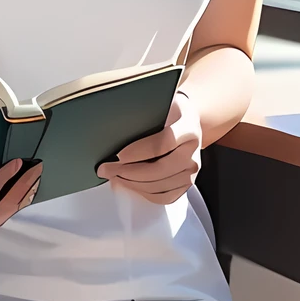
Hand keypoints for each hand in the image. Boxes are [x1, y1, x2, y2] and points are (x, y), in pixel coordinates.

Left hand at [95, 90, 201, 204]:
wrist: (189, 122)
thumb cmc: (171, 112)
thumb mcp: (161, 104)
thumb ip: (145, 113)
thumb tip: (114, 121)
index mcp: (189, 129)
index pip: (163, 144)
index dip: (139, 151)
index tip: (118, 155)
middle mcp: (193, 153)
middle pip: (160, 169)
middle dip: (128, 171)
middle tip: (107, 169)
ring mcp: (191, 172)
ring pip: (159, 185)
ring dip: (132, 183)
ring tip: (114, 175)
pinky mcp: (186, 185)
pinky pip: (164, 197)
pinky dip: (143, 192)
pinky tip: (129, 183)